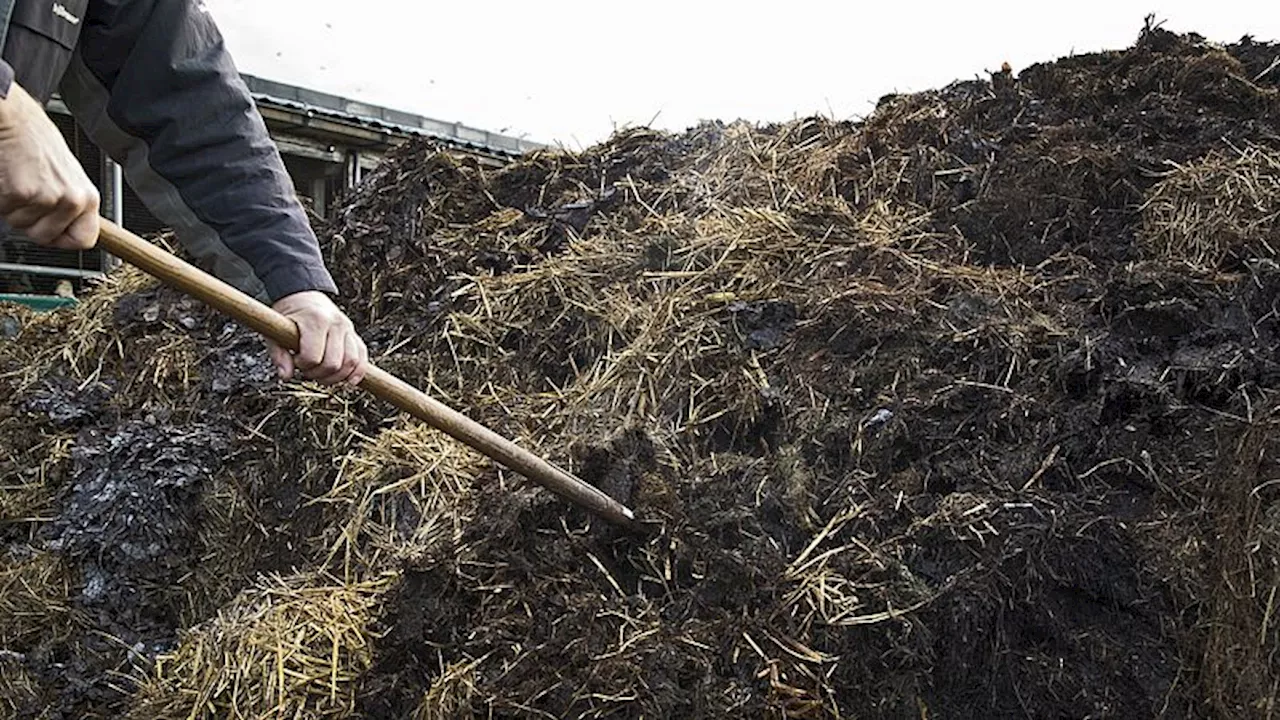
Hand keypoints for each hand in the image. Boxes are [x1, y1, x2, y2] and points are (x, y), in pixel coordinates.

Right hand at [0, 83, 100, 248]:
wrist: (15, 118)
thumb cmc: (36, 141)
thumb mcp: (66, 176)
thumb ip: (67, 203)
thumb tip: (64, 228)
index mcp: (86, 197)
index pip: (84, 240)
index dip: (62, 240)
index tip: (52, 234)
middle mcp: (72, 200)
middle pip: (45, 237)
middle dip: (29, 222)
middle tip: (27, 195)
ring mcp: (47, 198)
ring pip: (20, 225)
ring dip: (13, 207)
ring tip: (18, 179)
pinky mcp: (21, 193)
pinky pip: (4, 210)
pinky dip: (0, 197)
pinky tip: (7, 176)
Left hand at [266, 291, 368, 385]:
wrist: (303, 296)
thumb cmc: (289, 316)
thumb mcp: (276, 332)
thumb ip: (279, 355)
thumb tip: (285, 376)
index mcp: (316, 320)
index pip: (312, 357)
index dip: (302, 365)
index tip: (295, 359)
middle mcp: (336, 323)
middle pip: (333, 364)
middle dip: (317, 374)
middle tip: (306, 370)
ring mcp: (348, 328)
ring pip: (351, 363)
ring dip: (336, 377)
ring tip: (322, 375)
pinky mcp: (355, 335)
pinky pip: (362, 358)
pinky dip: (357, 373)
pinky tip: (348, 381)